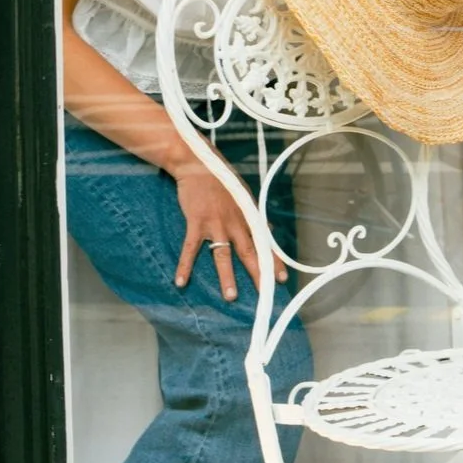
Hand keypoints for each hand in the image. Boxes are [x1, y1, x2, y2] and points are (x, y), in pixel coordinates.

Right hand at [172, 160, 279, 301]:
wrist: (199, 165)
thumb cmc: (222, 181)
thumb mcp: (245, 196)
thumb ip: (254, 215)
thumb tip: (269, 229)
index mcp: (248, 216)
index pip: (265, 242)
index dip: (274, 260)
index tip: (281, 278)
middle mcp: (236, 222)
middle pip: (250, 252)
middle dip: (258, 273)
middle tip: (265, 293)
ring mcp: (216, 224)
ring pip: (223, 255)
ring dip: (227, 277)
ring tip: (231, 296)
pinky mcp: (196, 223)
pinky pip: (190, 249)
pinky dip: (185, 266)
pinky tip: (181, 282)